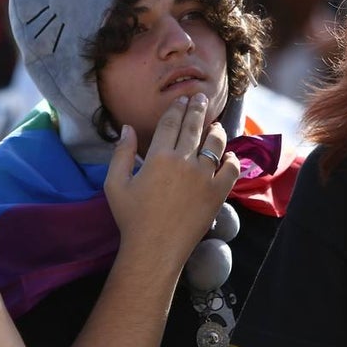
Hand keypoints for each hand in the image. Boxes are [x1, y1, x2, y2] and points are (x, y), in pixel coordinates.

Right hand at [104, 94, 239, 267]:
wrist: (155, 249)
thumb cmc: (131, 218)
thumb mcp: (115, 184)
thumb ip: (122, 153)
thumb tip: (127, 128)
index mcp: (158, 157)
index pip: (171, 123)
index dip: (177, 108)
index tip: (182, 99)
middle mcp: (184, 161)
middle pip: (193, 127)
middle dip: (197, 109)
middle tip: (200, 98)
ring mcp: (204, 177)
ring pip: (215, 143)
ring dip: (215, 130)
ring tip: (215, 124)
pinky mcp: (217, 193)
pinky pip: (231, 169)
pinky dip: (232, 159)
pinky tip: (229, 154)